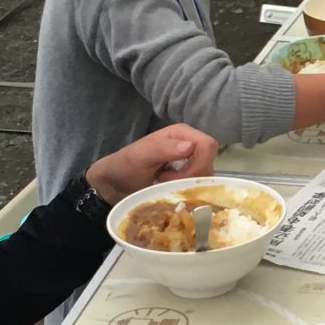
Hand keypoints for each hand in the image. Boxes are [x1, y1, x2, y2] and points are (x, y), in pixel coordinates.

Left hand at [86, 124, 219, 204]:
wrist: (115, 184)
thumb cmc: (124, 166)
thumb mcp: (139, 156)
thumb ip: (163, 149)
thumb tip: (189, 146)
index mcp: (182, 133)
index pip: (208, 146)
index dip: (198, 164)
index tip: (175, 177)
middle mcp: (189, 144)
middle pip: (210, 161)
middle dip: (193, 176)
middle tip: (168, 182)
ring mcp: (190, 162)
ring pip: (207, 175)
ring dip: (190, 185)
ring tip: (167, 186)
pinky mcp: (188, 176)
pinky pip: (201, 184)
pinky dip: (189, 190)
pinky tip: (172, 190)